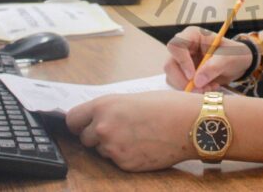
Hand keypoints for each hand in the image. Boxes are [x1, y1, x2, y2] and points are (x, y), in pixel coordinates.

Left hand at [66, 91, 199, 170]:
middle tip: (119, 130)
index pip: (72, 119)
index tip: (82, 125)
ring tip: (136, 136)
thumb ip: (109, 110)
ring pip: (101, 151)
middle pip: (85, 138)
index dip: (78, 123)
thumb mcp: (131, 99)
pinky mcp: (125, 164)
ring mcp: (113, 148)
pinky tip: (143, 146)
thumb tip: (95, 120)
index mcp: (103, 106)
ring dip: (111, 146)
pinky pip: (116, 161)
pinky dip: (125, 156)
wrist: (190, 124)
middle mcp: (103, 127)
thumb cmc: (166, 106)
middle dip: (97, 136)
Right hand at [164, 26, 252, 91]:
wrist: (239, 64)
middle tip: (201, 90)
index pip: (176, 45)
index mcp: (192, 35)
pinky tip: (207, 88)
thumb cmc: (235, 54)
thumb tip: (197, 81)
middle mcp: (183, 47)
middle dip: (184, 81)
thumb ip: (214, 67)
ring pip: (172, 77)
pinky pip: (178, 85)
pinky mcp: (183, 73)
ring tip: (209, 88)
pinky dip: (192, 91)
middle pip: (170, 65)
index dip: (182, 62)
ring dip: (189, 88)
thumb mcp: (229, 58)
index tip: (193, 76)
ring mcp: (181, 61)